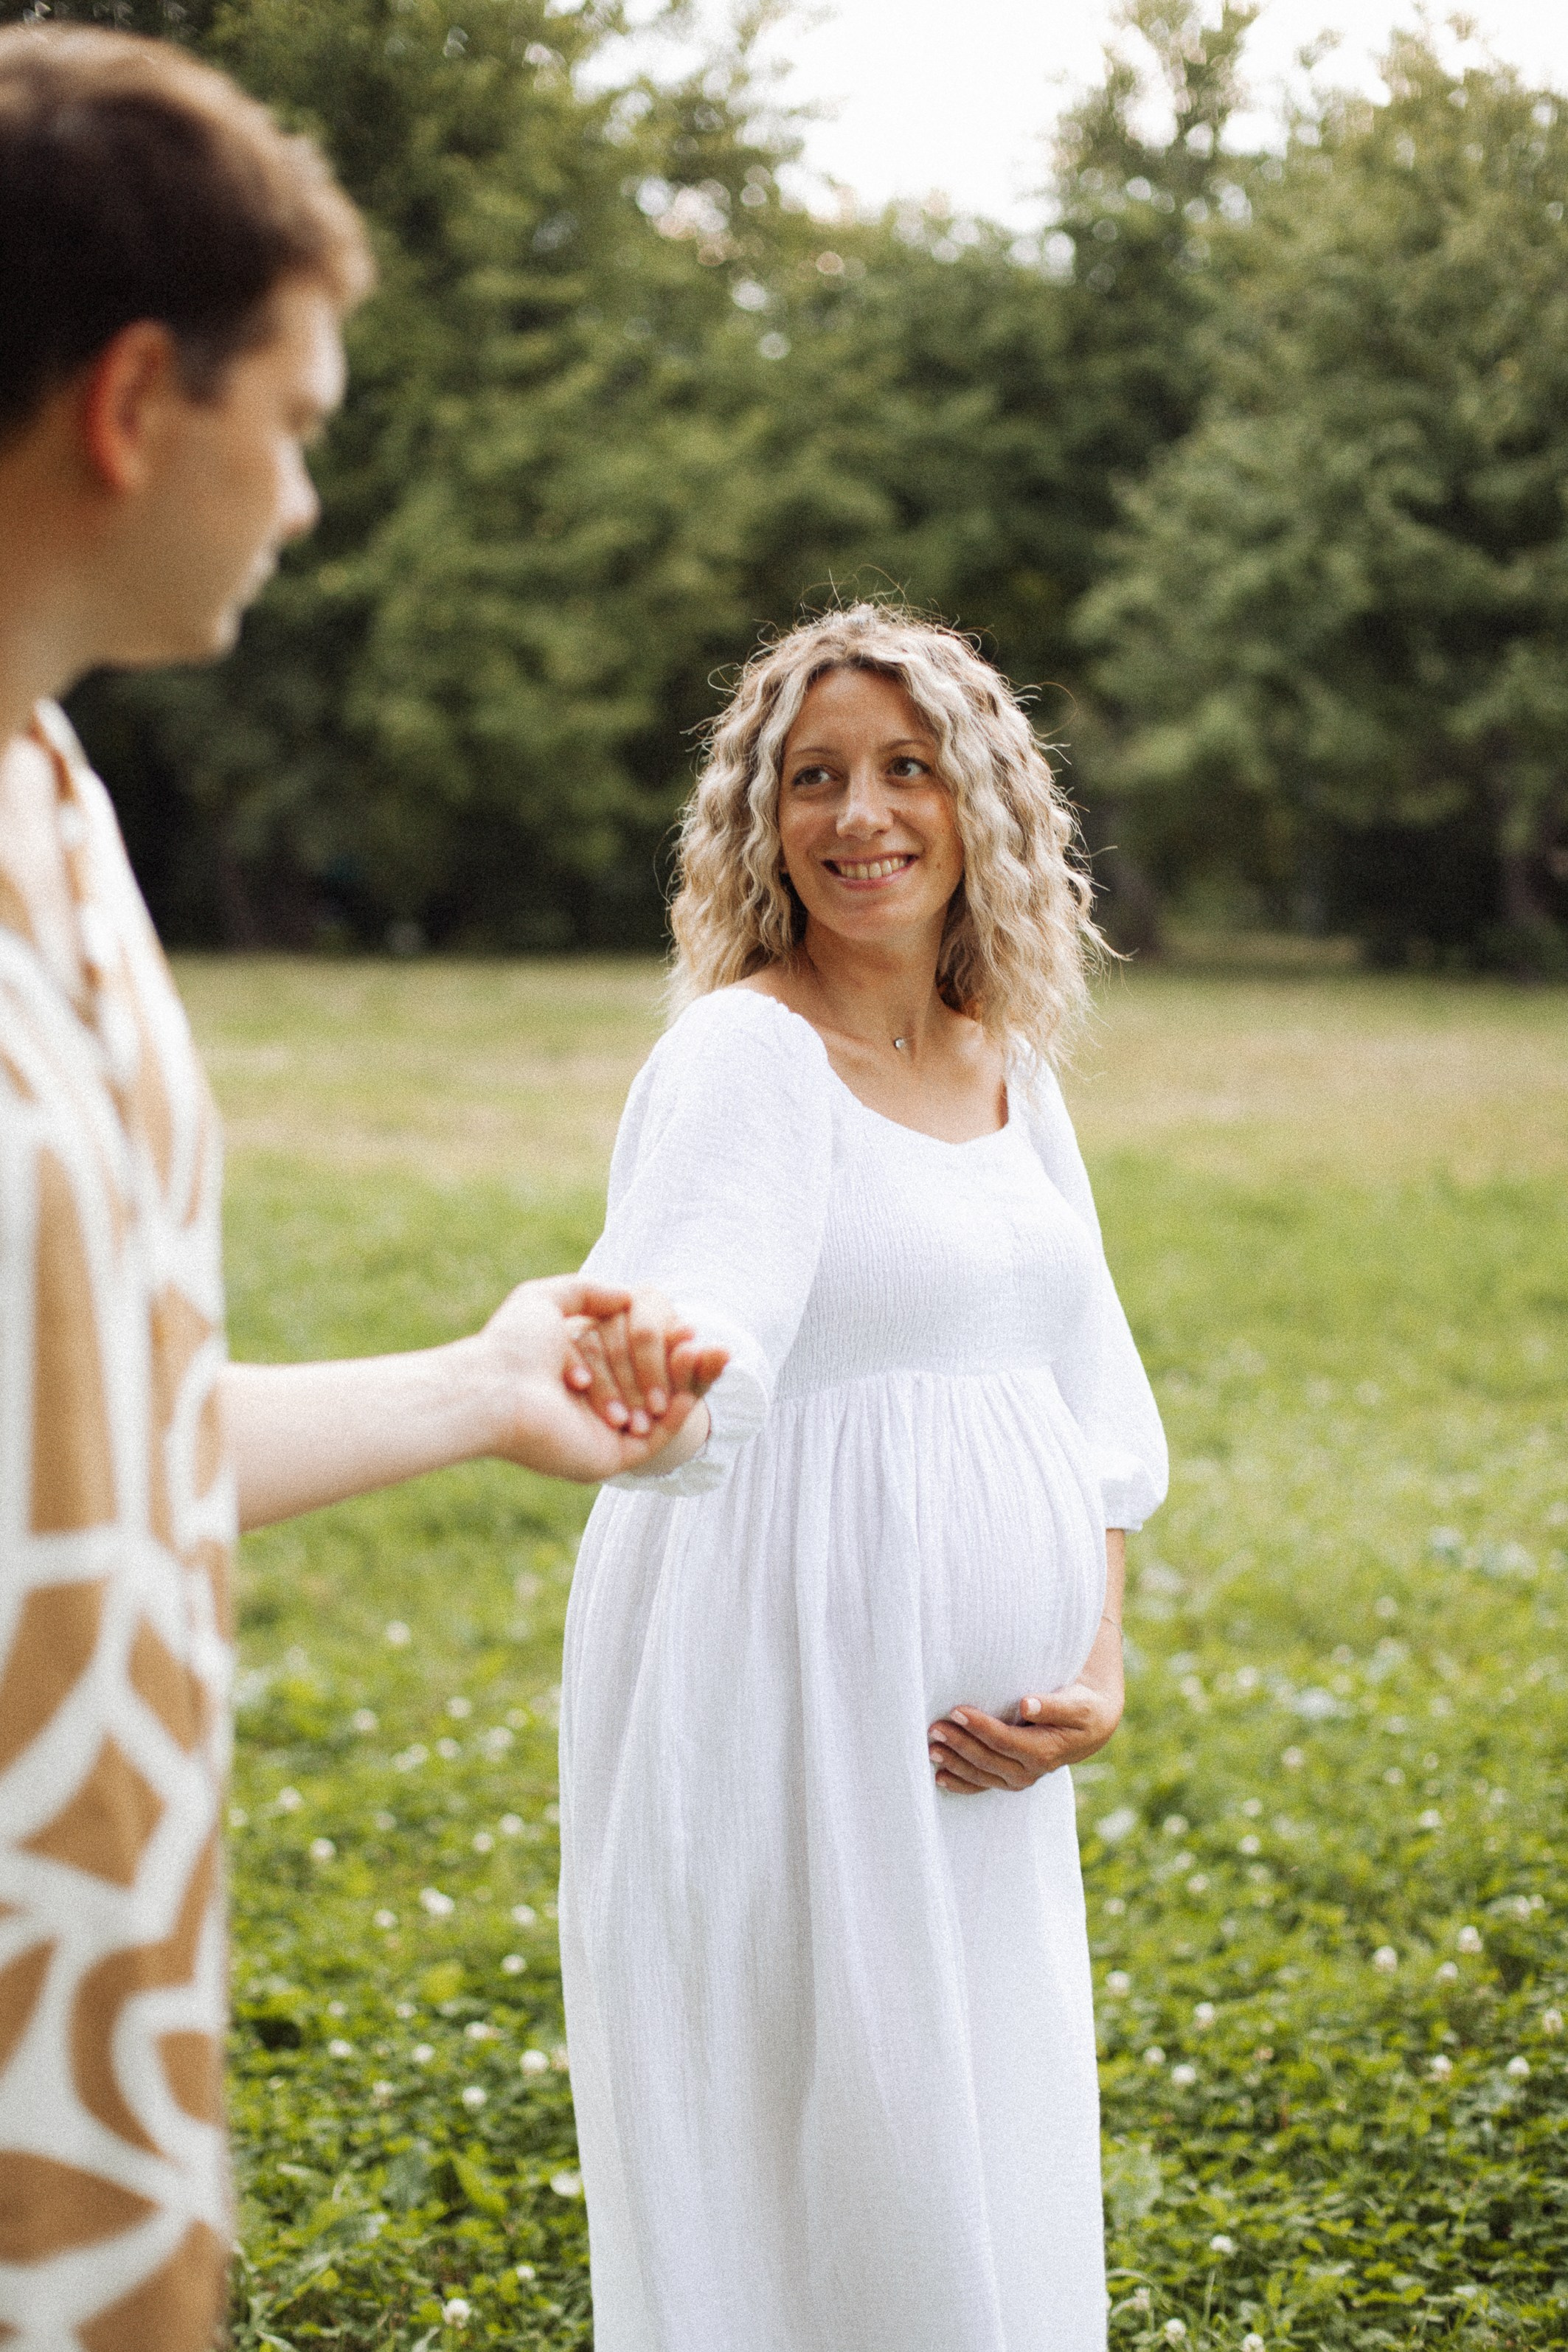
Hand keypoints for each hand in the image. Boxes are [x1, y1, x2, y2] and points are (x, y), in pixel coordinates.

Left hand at [473, 1276, 726, 1482]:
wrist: (495, 1390)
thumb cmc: (512, 1346)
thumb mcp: (544, 1299)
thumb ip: (587, 1292)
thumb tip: (628, 1296)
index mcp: (580, 1375)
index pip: (634, 1359)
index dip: (664, 1343)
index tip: (685, 1326)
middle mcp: (595, 1407)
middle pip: (656, 1384)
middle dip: (682, 1362)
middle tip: (699, 1339)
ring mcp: (607, 1434)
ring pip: (665, 1408)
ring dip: (691, 1379)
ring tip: (704, 1349)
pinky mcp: (615, 1456)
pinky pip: (664, 1435)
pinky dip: (687, 1403)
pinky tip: (699, 1370)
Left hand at [927, 1656, 1123, 1794]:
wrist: (1089, 1729)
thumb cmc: (1081, 1709)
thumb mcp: (1076, 1705)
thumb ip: (1053, 1706)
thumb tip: (1027, 1704)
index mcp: (1044, 1752)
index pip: (1005, 1741)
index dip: (980, 1727)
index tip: (957, 1710)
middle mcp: (1029, 1771)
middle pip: (988, 1759)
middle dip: (959, 1745)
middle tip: (934, 1727)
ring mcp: (1017, 1779)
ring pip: (981, 1775)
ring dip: (954, 1764)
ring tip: (931, 1748)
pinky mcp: (1008, 1779)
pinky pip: (981, 1786)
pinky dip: (960, 1783)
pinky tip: (939, 1777)